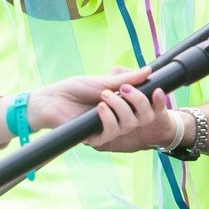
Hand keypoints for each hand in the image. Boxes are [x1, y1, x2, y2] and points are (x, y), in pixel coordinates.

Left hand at [30, 69, 184, 155]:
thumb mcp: (102, 82)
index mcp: (122, 106)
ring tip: (104, 95)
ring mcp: (106, 129)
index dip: (156, 102)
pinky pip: (110, 134)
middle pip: (142, 118)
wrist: (51, 99)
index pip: (146, 108)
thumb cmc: (74, 89)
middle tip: (124, 89)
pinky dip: (108, 119)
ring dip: (120, 108)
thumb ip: (125, 80)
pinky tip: (100, 108)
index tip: (157, 90)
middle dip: (137, 102)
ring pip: (128, 126)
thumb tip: (148, 70)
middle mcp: (117, 119)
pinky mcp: (93, 138)